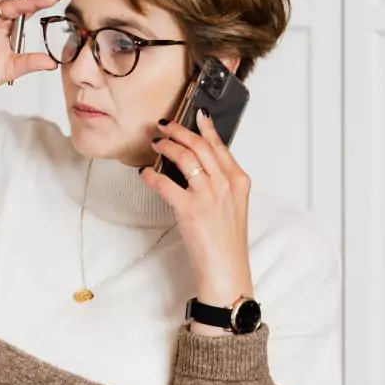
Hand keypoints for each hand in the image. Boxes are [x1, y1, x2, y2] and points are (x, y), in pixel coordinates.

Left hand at [141, 111, 254, 335]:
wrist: (226, 270)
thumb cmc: (227, 240)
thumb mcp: (233, 205)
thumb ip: (221, 182)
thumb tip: (200, 163)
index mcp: (239, 181)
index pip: (220, 145)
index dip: (204, 128)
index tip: (195, 114)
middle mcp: (225, 184)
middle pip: (199, 146)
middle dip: (179, 131)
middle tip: (163, 126)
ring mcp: (208, 196)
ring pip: (184, 157)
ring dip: (165, 146)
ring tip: (155, 144)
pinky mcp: (190, 210)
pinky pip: (165, 183)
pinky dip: (152, 175)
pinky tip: (145, 173)